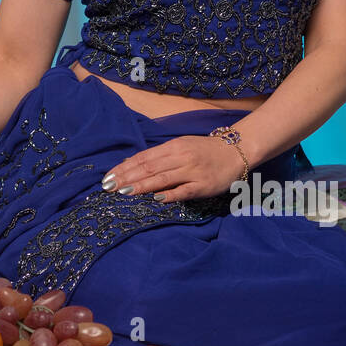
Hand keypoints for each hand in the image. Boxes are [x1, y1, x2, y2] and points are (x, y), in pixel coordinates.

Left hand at [101, 134, 247, 202]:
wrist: (236, 152)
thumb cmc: (204, 150)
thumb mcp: (181, 146)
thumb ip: (159, 156)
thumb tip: (132, 164)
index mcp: (173, 146)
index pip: (143, 158)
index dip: (124, 168)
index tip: (108, 177)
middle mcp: (180, 157)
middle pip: (149, 167)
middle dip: (126, 178)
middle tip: (109, 187)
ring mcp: (192, 171)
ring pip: (162, 178)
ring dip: (141, 186)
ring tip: (124, 192)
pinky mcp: (203, 185)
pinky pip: (183, 191)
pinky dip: (169, 195)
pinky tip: (155, 199)